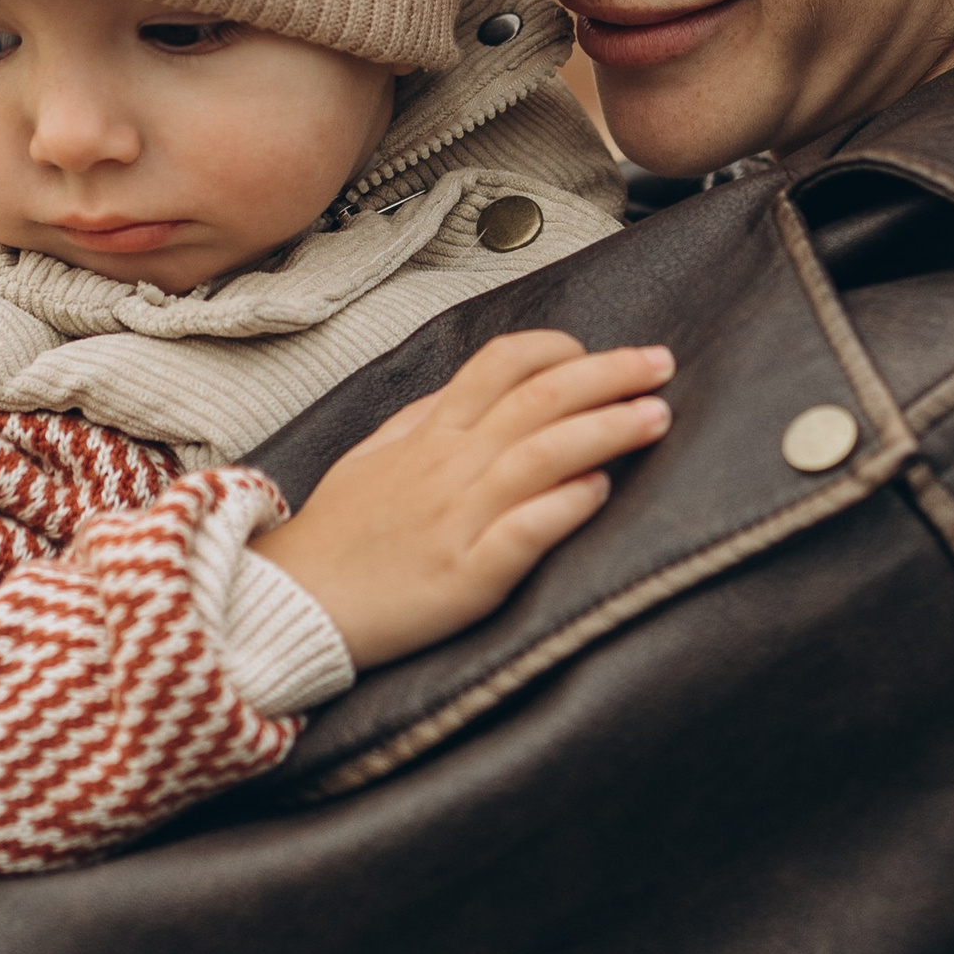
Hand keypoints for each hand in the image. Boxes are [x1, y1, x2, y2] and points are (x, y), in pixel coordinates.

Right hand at [255, 329, 673, 669]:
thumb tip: (476, 389)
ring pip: (540, 455)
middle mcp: (447, 466)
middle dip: (607, 375)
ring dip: (606, 430)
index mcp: (429, 434)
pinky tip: (601, 490)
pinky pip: (522, 532)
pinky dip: (565, 506)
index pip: (501, 364)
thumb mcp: (373, 456)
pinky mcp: (465, 577)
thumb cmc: (339, 535)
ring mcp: (456, 520)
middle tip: (660, 365)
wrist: (294, 604)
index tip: (598, 354)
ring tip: (656, 417)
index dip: (559, 349)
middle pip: (538, 400)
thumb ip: (426, 418)